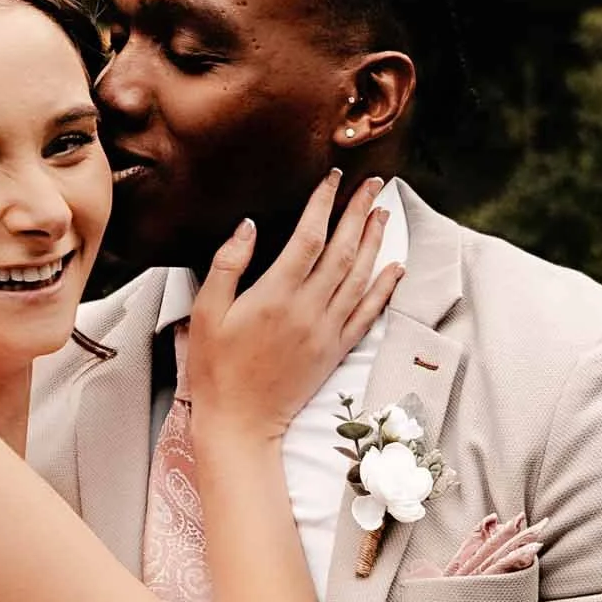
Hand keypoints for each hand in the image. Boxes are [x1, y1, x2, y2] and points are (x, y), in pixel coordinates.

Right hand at [188, 171, 402, 439]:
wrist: (241, 423)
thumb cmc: (215, 369)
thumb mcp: (206, 312)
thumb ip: (227, 264)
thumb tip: (248, 225)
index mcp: (275, 295)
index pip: (309, 237)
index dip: (324, 203)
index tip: (334, 178)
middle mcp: (308, 310)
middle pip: (344, 250)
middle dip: (360, 213)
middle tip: (373, 184)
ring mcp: (327, 332)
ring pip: (360, 278)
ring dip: (375, 242)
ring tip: (384, 213)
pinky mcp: (335, 351)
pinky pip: (368, 314)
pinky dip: (385, 288)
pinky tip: (395, 268)